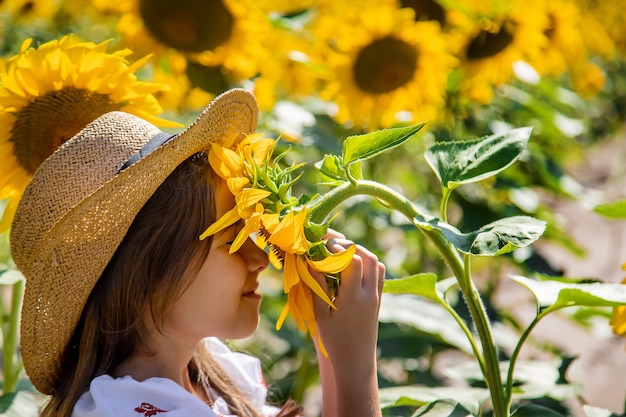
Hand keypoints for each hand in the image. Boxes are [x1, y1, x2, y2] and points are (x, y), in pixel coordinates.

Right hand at [311, 231, 384, 416]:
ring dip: (361, 253)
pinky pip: (378, 273)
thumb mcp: (321, 314)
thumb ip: (318, 286)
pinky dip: (367, 263)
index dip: (338, 248)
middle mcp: (369, 294)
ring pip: (376, 263)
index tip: (323, 246)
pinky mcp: (379, 299)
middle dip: (350, 246)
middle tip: (332, 246)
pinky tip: (351, 267)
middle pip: (368, 257)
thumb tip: (311, 261)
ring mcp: (377, 296)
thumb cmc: (334, 340)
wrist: (356, 360)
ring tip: (341, 254)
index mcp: (354, 297)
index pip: (353, 260)